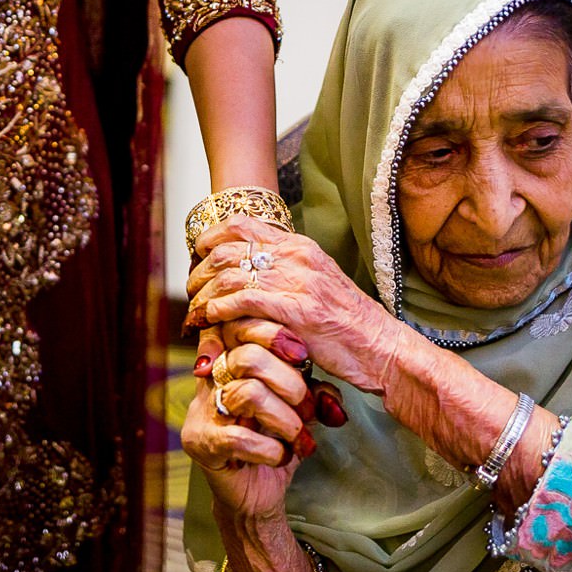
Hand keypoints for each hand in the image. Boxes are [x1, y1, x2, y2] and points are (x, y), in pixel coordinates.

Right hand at [181, 325, 314, 523]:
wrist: (257, 495)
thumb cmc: (276, 443)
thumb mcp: (299, 410)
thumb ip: (312, 391)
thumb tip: (330, 394)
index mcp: (229, 362)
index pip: (241, 327)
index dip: (273, 335)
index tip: (302, 355)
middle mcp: (209, 381)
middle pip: (248, 357)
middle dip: (290, 384)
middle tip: (307, 408)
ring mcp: (202, 412)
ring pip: (248, 393)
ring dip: (285, 420)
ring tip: (298, 438)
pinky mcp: (203, 443)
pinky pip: (241, 437)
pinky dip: (272, 450)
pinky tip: (280, 457)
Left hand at [184, 218, 406, 398]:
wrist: (380, 348)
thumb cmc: (346, 323)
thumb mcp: (315, 284)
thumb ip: (283, 272)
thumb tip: (244, 271)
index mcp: (300, 246)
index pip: (242, 223)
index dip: (210, 236)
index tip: (197, 254)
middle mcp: (297, 256)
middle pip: (227, 249)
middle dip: (199, 271)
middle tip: (191, 291)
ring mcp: (298, 281)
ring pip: (229, 275)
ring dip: (203, 294)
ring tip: (195, 311)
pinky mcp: (296, 310)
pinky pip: (242, 300)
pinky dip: (217, 310)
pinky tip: (210, 319)